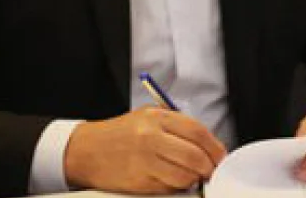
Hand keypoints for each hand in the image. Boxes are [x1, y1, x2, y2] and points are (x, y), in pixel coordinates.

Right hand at [64, 106, 227, 194]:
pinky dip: (176, 187)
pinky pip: (170, 188)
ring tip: (188, 176)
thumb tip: (209, 147)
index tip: (220, 157)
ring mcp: (145, 159)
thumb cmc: (118, 135)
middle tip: (209, 171)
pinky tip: (169, 180)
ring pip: (186, 176)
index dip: (215, 148)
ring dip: (193, 180)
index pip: (198, 133)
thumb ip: (176, 128)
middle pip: (196, 156)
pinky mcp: (140, 180)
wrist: (85, 150)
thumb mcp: (145, 119)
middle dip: (208, 168)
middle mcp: (150, 136)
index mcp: (155, 117)